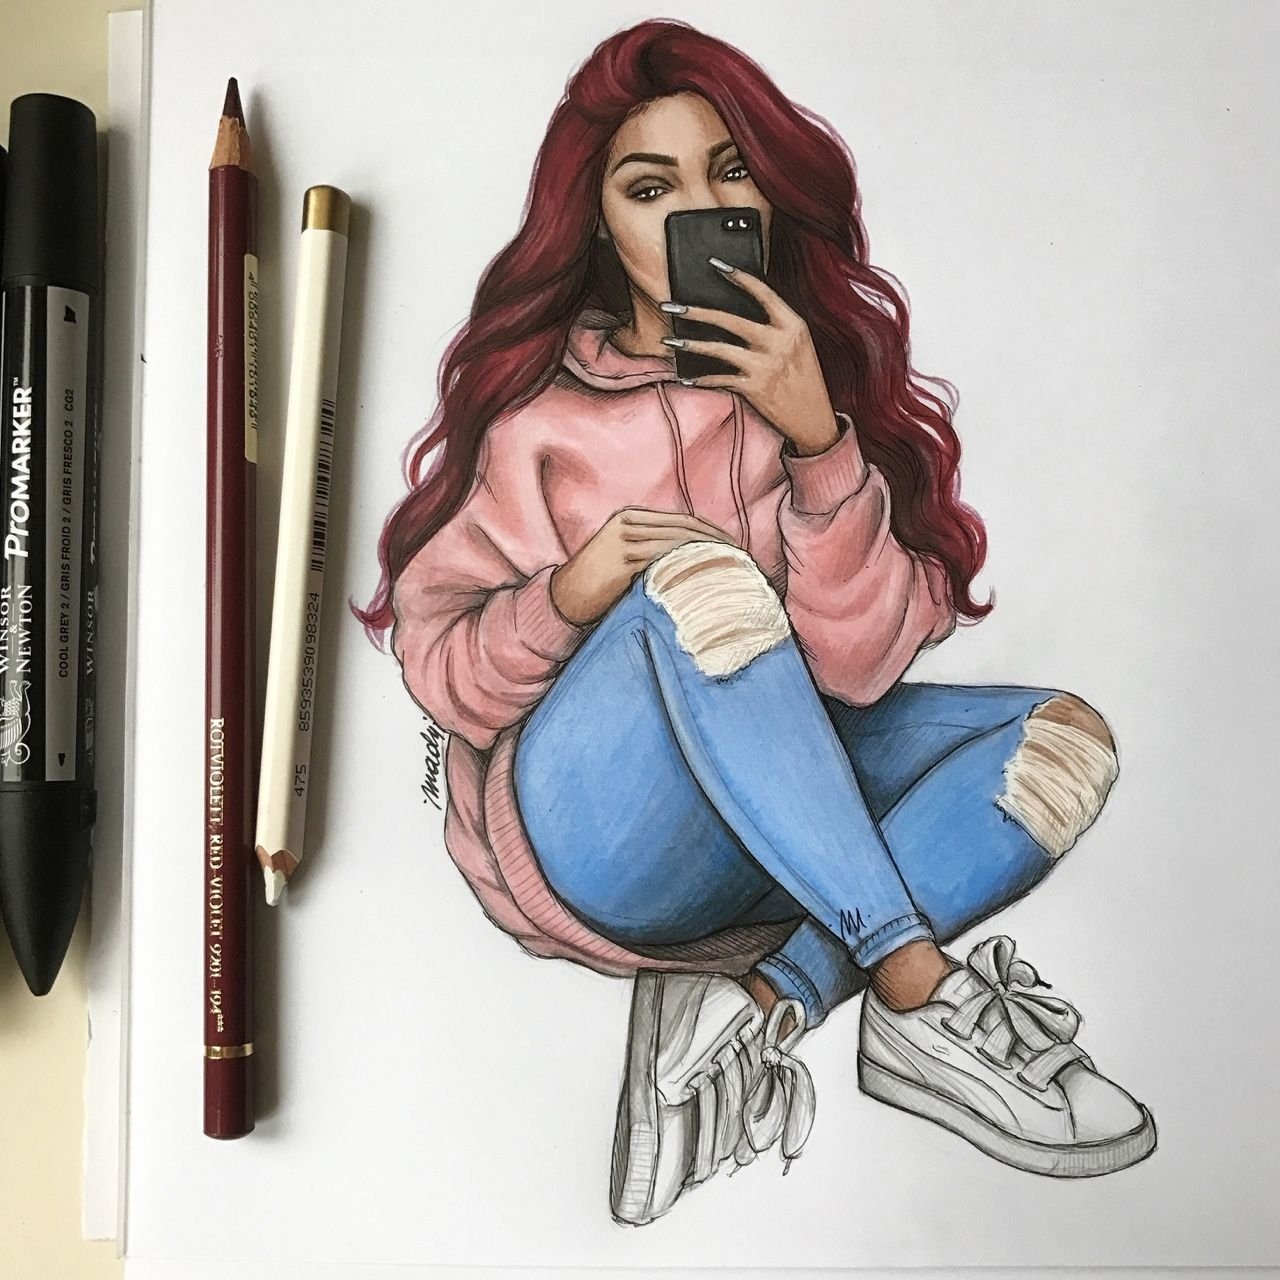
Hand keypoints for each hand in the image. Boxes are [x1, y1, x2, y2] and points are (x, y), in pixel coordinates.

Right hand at [550, 508, 735, 626]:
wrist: (563, 598)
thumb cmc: (597, 583)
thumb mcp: (625, 556)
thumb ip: (653, 550)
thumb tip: (694, 559)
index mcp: (630, 517)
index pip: (681, 520)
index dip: (711, 532)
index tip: (733, 546)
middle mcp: (628, 523)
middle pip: (683, 529)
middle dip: (714, 542)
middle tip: (740, 557)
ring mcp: (624, 540)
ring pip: (676, 543)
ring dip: (704, 554)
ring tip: (726, 568)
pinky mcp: (621, 561)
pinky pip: (662, 560)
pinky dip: (685, 566)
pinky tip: (702, 577)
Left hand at [661, 262, 841, 456]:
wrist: (815, 419)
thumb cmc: (803, 378)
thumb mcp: (798, 345)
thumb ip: (774, 327)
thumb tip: (732, 313)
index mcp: (793, 325)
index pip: (763, 292)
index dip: (739, 276)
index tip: (715, 264)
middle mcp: (779, 342)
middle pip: (730, 319)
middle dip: (695, 311)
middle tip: (670, 305)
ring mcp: (765, 366)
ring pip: (718, 349)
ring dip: (689, 345)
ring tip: (668, 341)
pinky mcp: (754, 388)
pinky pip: (720, 380)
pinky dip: (701, 380)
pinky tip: (685, 378)